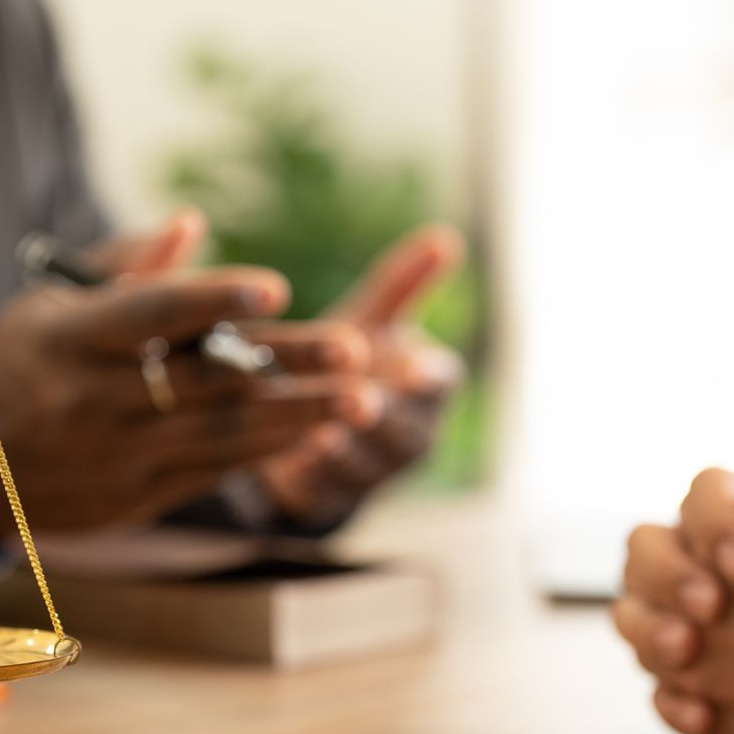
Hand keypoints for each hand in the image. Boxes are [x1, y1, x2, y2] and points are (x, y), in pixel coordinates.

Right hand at [0, 212, 383, 543]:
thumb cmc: (26, 361)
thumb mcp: (52, 302)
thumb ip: (129, 263)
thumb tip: (195, 221)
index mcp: (74, 338)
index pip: (153, 315)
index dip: (214, 299)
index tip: (276, 287)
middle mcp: (96, 398)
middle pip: (207, 379)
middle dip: (287, 365)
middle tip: (355, 349)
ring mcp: (119, 454)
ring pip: (223, 433)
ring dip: (300, 416)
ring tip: (363, 397)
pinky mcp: (140, 496)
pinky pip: (217, 468)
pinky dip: (272, 447)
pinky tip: (322, 426)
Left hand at [255, 224, 466, 525]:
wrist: (312, 427)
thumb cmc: (347, 362)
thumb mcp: (371, 322)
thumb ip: (403, 285)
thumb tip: (447, 236)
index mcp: (427, 387)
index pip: (441, 380)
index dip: (429, 376)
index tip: (413, 367)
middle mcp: (413, 434)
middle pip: (405, 429)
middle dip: (382, 417)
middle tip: (363, 402)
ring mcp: (376, 472)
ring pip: (366, 464)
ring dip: (344, 449)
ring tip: (319, 433)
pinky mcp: (334, 497)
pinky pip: (326, 489)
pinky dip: (309, 476)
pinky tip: (287, 461)